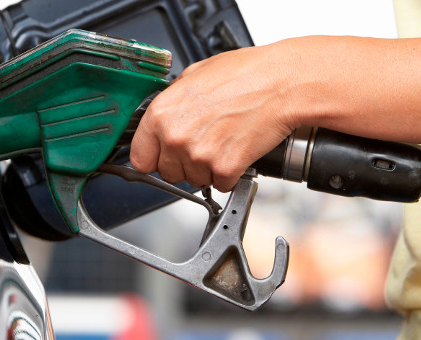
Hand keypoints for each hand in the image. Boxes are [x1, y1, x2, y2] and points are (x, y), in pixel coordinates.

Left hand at [130, 43, 299, 191]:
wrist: (280, 83)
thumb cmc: (244, 74)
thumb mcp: (194, 75)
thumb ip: (173, 100)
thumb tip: (166, 115)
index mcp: (161, 114)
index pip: (141, 158)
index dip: (156, 157)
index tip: (164, 157)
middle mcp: (176, 137)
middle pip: (169, 173)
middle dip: (185, 163)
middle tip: (206, 142)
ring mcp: (199, 156)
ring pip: (195, 180)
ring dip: (209, 168)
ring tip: (225, 141)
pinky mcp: (225, 168)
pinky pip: (221, 184)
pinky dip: (231, 173)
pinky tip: (238, 149)